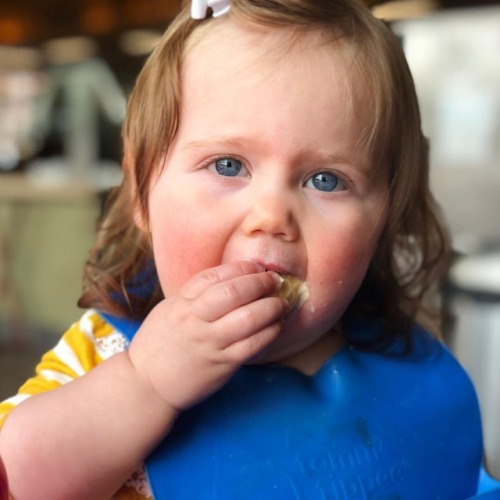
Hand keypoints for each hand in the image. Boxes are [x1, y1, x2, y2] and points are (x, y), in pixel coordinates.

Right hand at [127, 261, 287, 410]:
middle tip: (275, 281)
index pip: (216, 277)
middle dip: (261, 283)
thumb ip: (196, 294)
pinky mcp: (222, 365)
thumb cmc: (160, 343)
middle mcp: (196, 320)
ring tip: (280, 303)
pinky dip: (270, 333)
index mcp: (183, 303)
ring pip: (248, 319)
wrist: (146, 384)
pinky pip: (252, 345)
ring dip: (271, 307)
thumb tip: (233, 278)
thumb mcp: (171, 309)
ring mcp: (210, 343)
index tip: (257, 268)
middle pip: (234, 293)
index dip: (242, 268)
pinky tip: (277, 326)